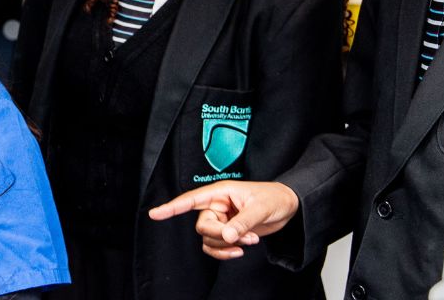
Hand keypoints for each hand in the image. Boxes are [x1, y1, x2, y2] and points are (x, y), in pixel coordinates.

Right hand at [147, 180, 299, 259]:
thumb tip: (226, 237)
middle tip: (242, 237)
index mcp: (220, 192)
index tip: (154, 214)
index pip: (190, 199)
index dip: (172, 207)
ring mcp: (220, 219)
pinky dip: (225, 252)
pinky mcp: (227, 232)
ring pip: (208, 239)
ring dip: (226, 245)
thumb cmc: (274, 198)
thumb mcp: (260, 209)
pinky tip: (241, 249)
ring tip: (249, 241)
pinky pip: (215, 246)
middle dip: (220, 236)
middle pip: (202, 226)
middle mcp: (216, 205)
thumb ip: (242, 223)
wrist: (289, 206)